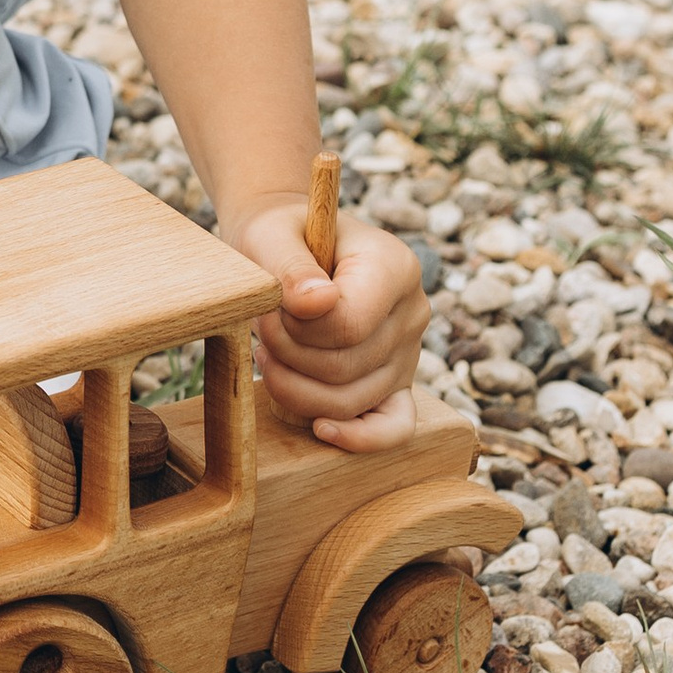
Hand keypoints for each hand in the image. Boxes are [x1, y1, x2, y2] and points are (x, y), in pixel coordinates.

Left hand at [234, 194, 428, 451]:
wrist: (289, 243)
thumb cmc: (279, 236)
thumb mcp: (271, 235)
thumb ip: (290, 267)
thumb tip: (315, 304)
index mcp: (395, 266)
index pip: (348, 325)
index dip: (297, 328)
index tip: (270, 307)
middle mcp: (412, 312)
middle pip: (345, 367)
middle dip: (287, 354)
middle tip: (259, 326)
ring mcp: (408, 352)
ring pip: (352, 400)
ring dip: (295, 387)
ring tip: (268, 352)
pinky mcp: (396, 383)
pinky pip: (395, 425)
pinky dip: (358, 436)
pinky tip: (320, 427)